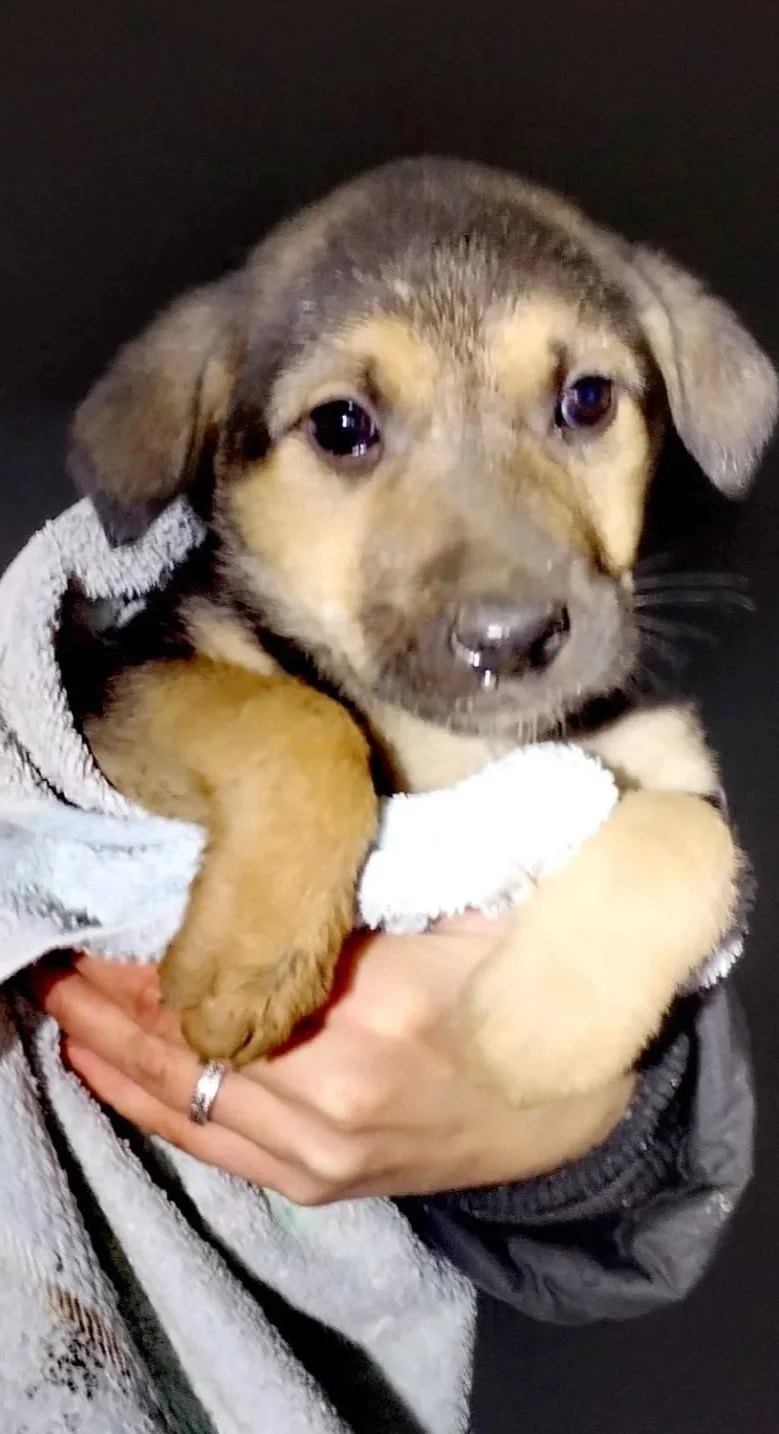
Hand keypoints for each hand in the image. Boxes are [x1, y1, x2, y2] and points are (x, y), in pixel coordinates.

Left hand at [33, 917, 633, 1204]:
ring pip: (176, 1089)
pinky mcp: (316, 1183)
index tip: (103, 892)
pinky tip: (92, 1063)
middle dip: (106, 983)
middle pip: (182, 1029)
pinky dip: (137, 1101)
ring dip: (104, 1038)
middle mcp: (333, 1087)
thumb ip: (396, 869)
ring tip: (56, 990)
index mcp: (376, 1004)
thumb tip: (289, 836)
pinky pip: (203, 1144)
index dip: (148, 933)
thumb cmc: (530, 993)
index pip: (224, 963)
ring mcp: (319, 1148)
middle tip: (58, 939)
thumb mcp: (483, 903)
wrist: (580, 1114)